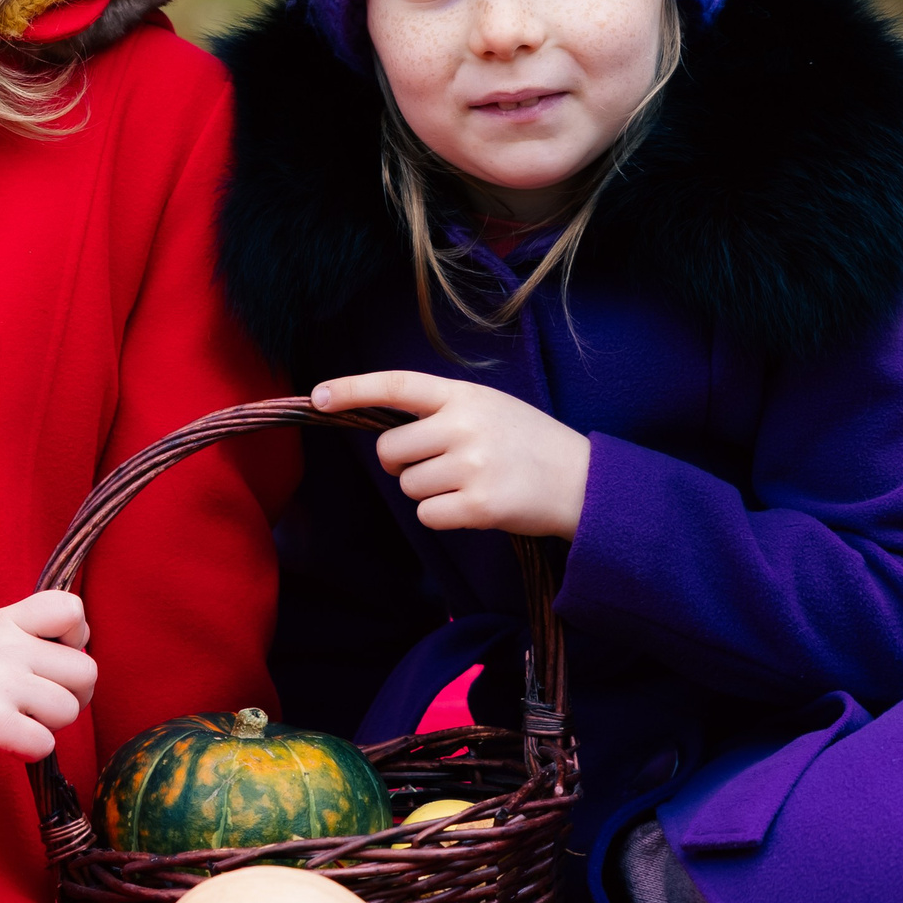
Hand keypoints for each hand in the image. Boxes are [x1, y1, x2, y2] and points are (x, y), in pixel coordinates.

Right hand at [0, 590, 95, 773]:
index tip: (51, 660)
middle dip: (71, 696)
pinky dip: (29, 751)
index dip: (77, 640)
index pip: (72, 609)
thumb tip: (84, 653)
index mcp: (5, 620)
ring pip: (69, 710)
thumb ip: (29, 637)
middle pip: (86, 671)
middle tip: (36, 705)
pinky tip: (0, 741)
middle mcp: (5, 644)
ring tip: (12, 721)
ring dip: (47, 726)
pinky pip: (45, 743)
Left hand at [312, 371, 589, 538]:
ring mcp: (473, 465)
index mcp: (464, 396)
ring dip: (429, 493)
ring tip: (470, 484)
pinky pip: (428, 516)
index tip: (318, 396)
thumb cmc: (528, 444)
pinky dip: (443, 517)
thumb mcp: (489, 408)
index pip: (397, 385)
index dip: (353, 389)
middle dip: (402, 465)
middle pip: (391, 450)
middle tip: (438, 467)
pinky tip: (474, 507)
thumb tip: (386, 435)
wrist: (584, 482)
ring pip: (408, 487)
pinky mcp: (480, 505)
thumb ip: (442, 412)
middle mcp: (464, 425)